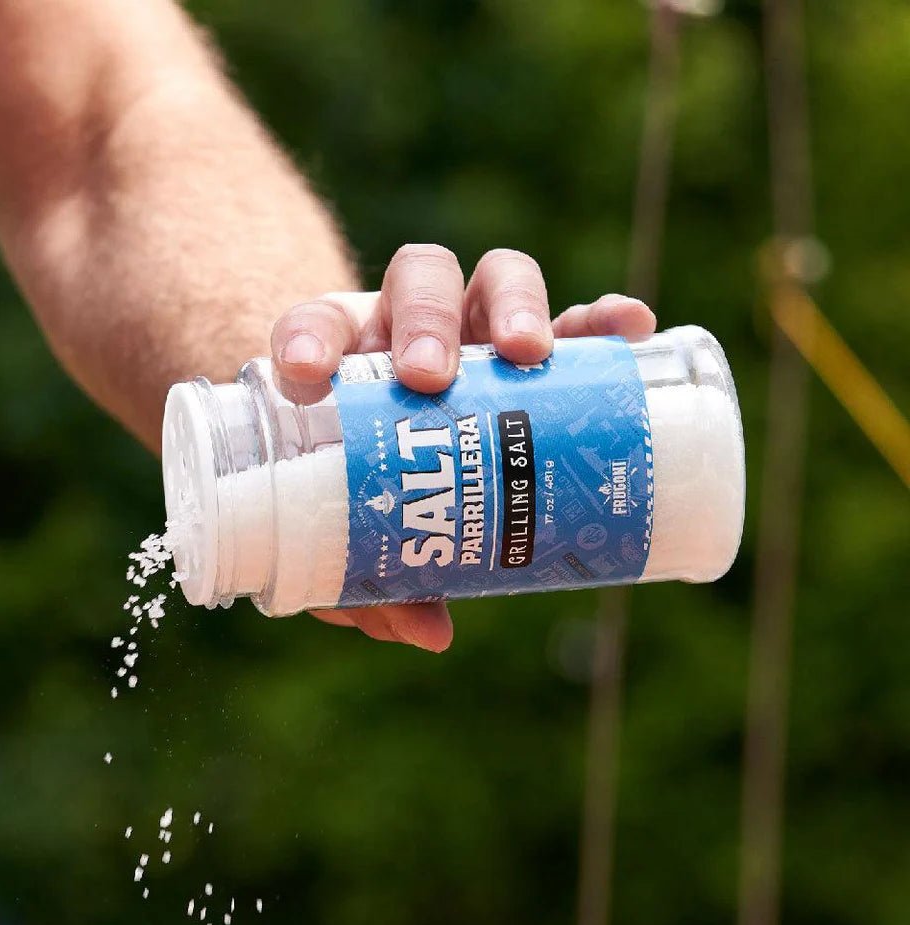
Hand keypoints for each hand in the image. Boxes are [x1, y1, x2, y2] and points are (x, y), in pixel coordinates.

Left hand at [269, 244, 655, 652]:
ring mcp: (479, 331)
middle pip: (418, 281)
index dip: (308, 340)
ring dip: (512, 304)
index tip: (307, 374)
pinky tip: (631, 328)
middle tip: (430, 376)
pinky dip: (600, 319)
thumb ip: (379, 583)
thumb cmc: (376, 495)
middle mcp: (412, 329)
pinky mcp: (541, 347)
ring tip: (529, 353)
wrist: (417, 457)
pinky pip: (574, 320)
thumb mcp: (366, 535)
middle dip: (424, 320)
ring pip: (493, 279)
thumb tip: (430, 632)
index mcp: (349, 359)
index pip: (318, 326)